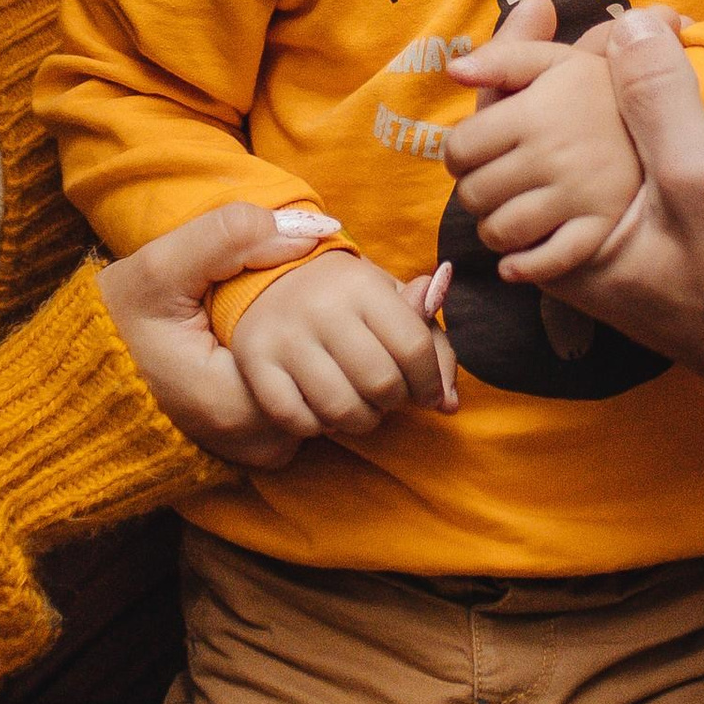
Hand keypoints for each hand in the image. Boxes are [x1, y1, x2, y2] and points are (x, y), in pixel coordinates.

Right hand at [98, 203, 336, 469]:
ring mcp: (256, 453)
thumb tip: (310, 230)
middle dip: (325, 338)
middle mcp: (253, 442)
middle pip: (329, 383)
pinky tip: (277, 348)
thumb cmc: (118, 324)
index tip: (311, 285)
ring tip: (288, 321)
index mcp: (233, 404)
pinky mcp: (256, 453)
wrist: (81, 378)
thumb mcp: (159, 269)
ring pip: (321, 399)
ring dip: (315, 359)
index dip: (327, 316)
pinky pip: (303, 411)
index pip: (325, 361)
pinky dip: (300, 379)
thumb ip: (228, 238)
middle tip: (304, 298)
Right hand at [230, 248, 458, 446]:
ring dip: (362, 421)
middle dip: (395, 402)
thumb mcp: (391, 303)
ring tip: (362, 407)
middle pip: (381, 384)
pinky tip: (324, 410)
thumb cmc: (346, 299)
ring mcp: (284, 336)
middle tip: (389, 396)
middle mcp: (321, 308)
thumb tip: (449, 404)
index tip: (428, 393)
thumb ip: (432, 344)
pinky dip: (317, 427)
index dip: (430, 382)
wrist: (271, 276)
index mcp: (363, 285)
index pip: (414, 347)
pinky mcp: (253, 361)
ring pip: (340, 410)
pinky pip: (296, 420)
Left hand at [441, 41, 644, 282]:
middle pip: (473, 192)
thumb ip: (510, 56)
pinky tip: (520, 258)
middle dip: (475, 190)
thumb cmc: (614, 91)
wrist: (688, 133)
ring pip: (501, 231)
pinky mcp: (600, 232)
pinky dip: (523, 265)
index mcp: (539, 112)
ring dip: (496, 228)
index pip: (460, 148)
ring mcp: (577, 198)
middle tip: (495, 182)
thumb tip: (456, 70)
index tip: (476, 153)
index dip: (459, 153)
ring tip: (512, 213)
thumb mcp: (566, 61)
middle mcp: (553, 156)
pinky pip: (543, 262)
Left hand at [496, 8, 703, 443]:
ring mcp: (596, 249)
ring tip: (608, 48)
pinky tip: (646, 104)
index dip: (510, 61)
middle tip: (564, 15)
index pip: (494, 133)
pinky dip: (609, 134)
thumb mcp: (703, 176)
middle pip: (517, 139)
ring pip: (558, 158)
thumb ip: (658, 98)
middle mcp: (561, 244)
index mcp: (556, 229)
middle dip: (534, 76)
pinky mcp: (632, 250)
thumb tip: (629, 21)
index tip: (538, 5)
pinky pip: (600, 180)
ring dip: (569, 102)